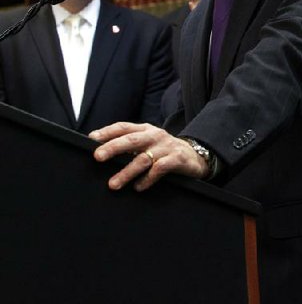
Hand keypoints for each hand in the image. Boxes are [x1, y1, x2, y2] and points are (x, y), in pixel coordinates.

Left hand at [90, 122, 208, 191]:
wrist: (196, 155)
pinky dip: (147, 179)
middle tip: (98, 157)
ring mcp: (167, 147)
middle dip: (114, 147)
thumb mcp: (148, 143)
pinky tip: (138, 187)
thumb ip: (130, 145)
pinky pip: (159, 169)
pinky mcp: (177, 159)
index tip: (92, 139)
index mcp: (146, 129)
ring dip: (127, 172)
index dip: (108, 132)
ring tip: (113, 184)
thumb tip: (101, 152)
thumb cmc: (165, 151)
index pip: (124, 127)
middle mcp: (155, 136)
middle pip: (132, 139)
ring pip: (143, 158)